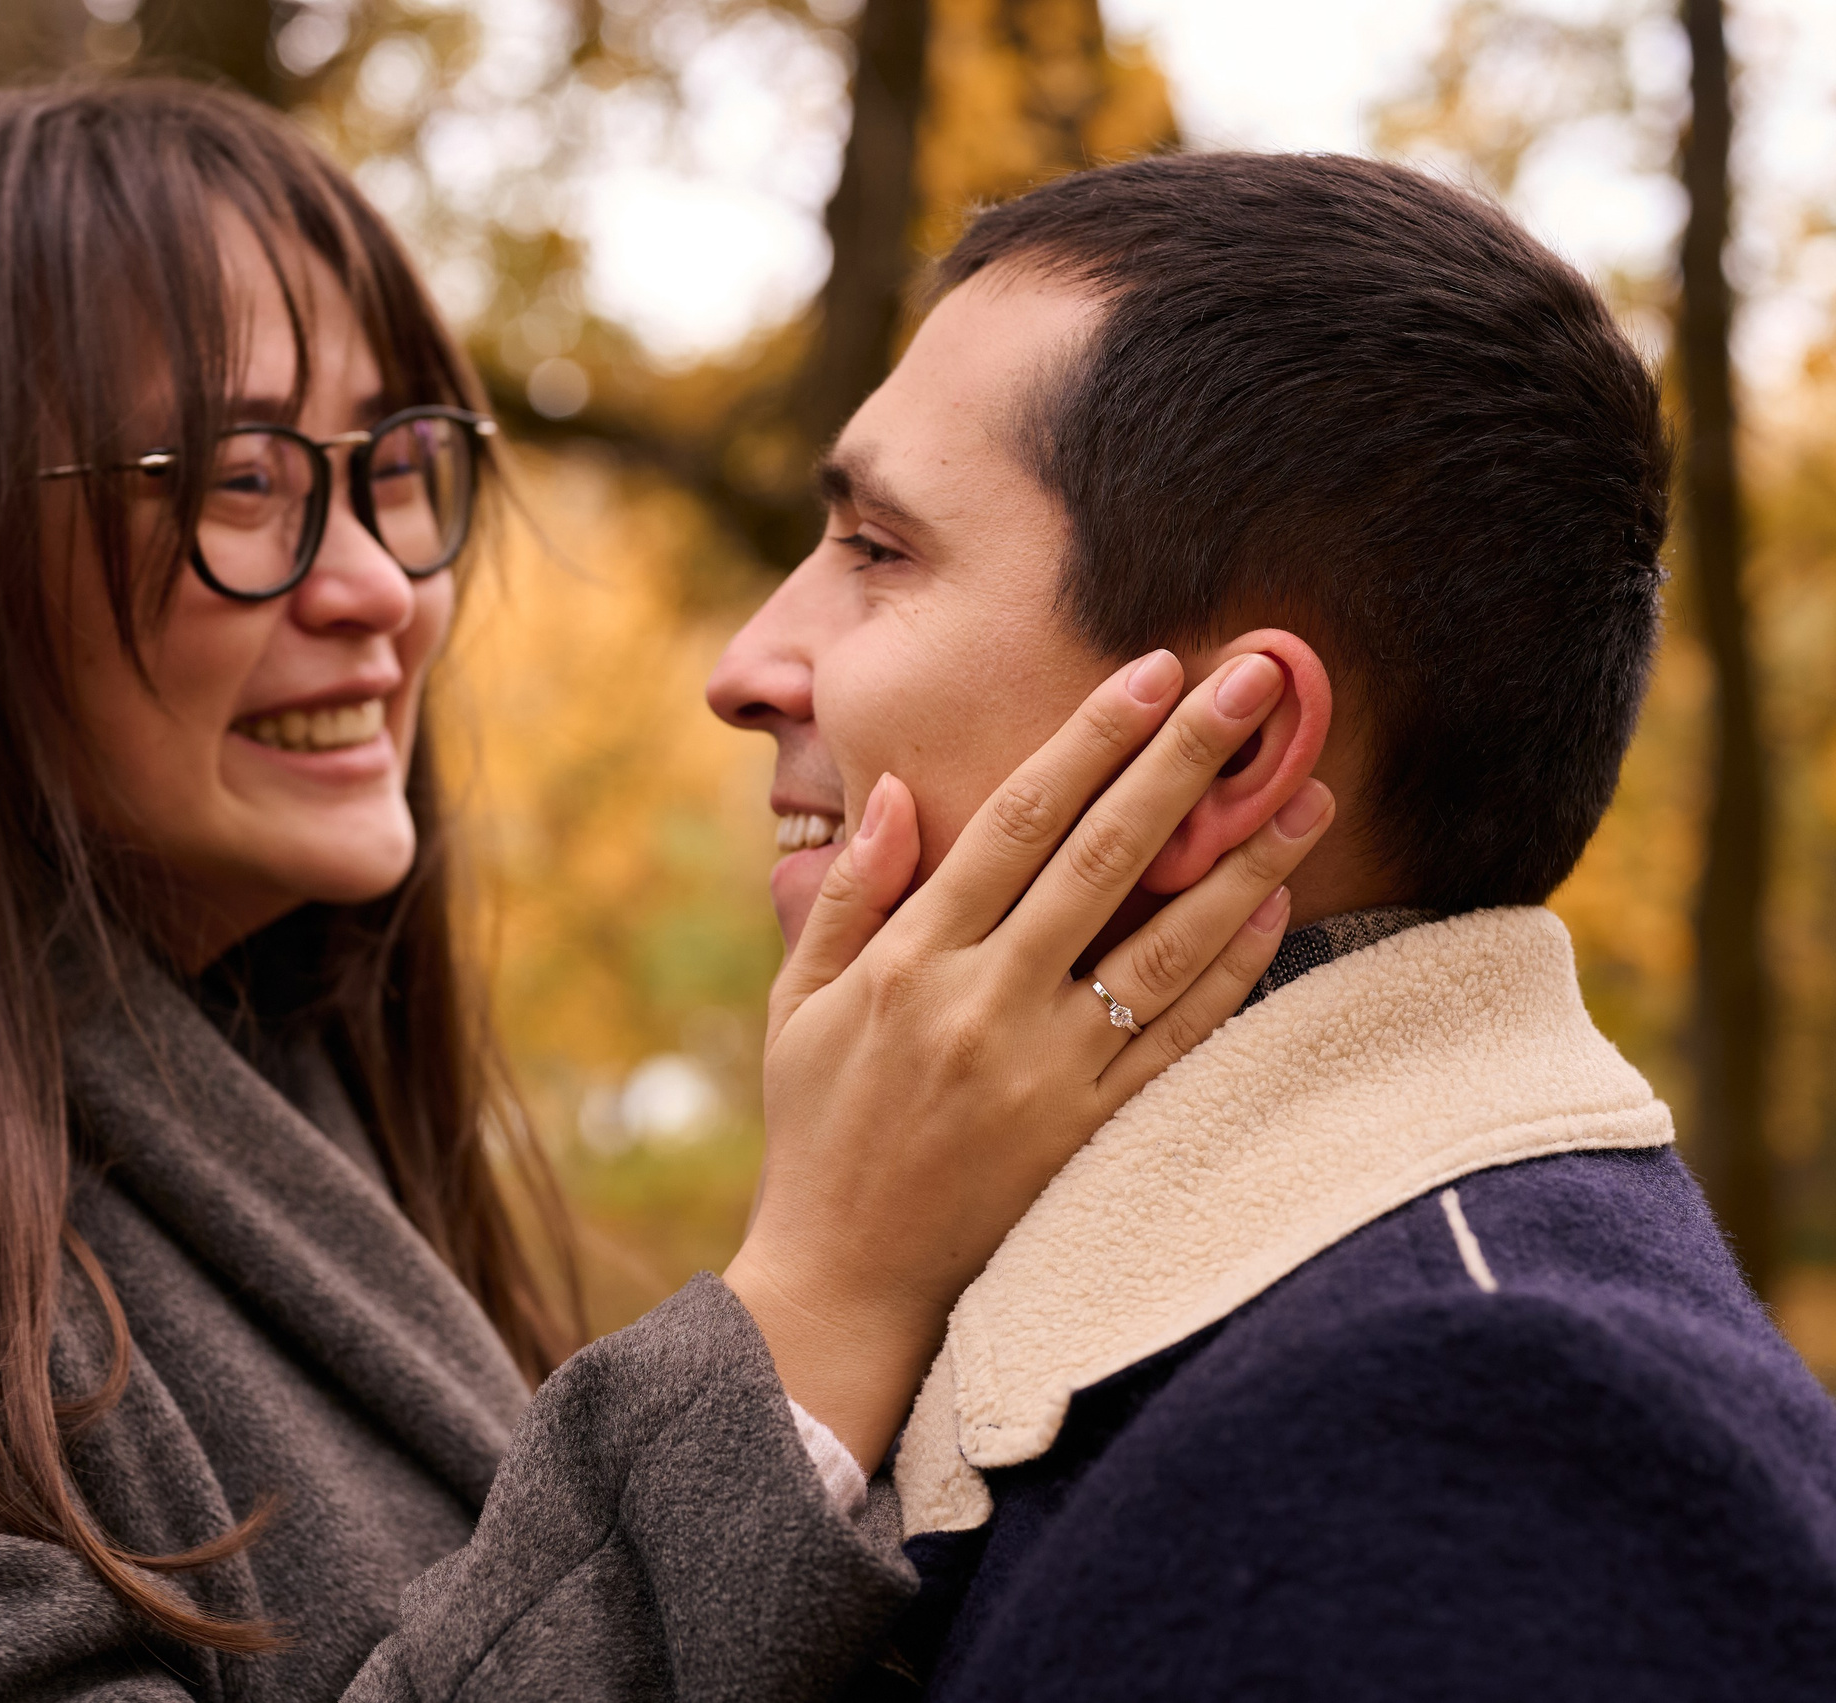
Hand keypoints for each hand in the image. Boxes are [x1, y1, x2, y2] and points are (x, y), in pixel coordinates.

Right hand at [723, 650, 1336, 1466]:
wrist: (846, 1279)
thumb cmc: (817, 1130)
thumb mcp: (802, 1005)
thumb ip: (849, 896)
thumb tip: (902, 792)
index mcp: (909, 961)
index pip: (1015, 823)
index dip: (1090, 739)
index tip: (1152, 670)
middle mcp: (982, 1004)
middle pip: (1101, 858)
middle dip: (1183, 760)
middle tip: (1258, 682)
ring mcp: (1043, 1071)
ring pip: (1161, 944)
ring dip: (1242, 860)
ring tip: (1310, 792)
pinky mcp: (1088, 1132)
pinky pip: (1176, 1038)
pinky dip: (1232, 971)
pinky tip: (1276, 909)